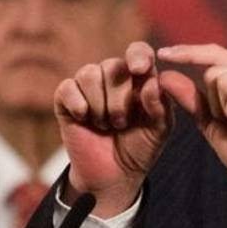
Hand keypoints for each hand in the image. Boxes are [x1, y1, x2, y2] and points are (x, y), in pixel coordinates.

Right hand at [54, 41, 169, 216]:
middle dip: (118, 99)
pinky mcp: (66, 99)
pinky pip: (68, 88)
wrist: (114, 175)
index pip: (138, 52)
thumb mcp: (159, 131)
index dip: (138, 56)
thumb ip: (160, 107)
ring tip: (105, 124)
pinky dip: (77, 103)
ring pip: (89, 74)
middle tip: (121, 124)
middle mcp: (114, 76)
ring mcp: (89, 86)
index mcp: (139, 78)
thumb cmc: (140, 148)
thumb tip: (153, 83)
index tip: (139, 70)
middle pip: (113, 66)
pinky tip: (84, 118)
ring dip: (99, 104)